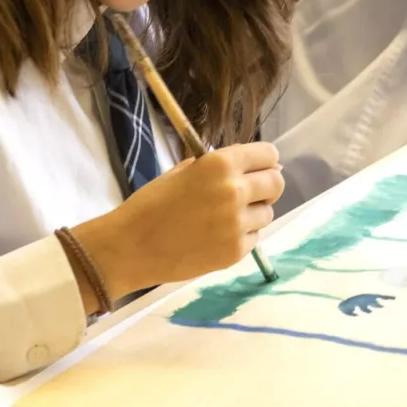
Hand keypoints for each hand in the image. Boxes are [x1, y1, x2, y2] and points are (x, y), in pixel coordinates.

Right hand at [72, 142, 283, 304]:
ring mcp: (237, 224)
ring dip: (253, 213)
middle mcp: (235, 191)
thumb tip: (259, 165)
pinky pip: (254, 237)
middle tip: (250, 194)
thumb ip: (221, 165)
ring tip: (225, 218)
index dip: (265, 162)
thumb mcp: (185, 170)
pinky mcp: (235, 252)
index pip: (269, 155)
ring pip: (268, 213)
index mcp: (221, 164)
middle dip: (266, 187)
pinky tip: (217, 237)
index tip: (257, 169)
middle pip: (277, 183)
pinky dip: (242, 236)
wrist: (130, 247)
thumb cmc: (153, 203)